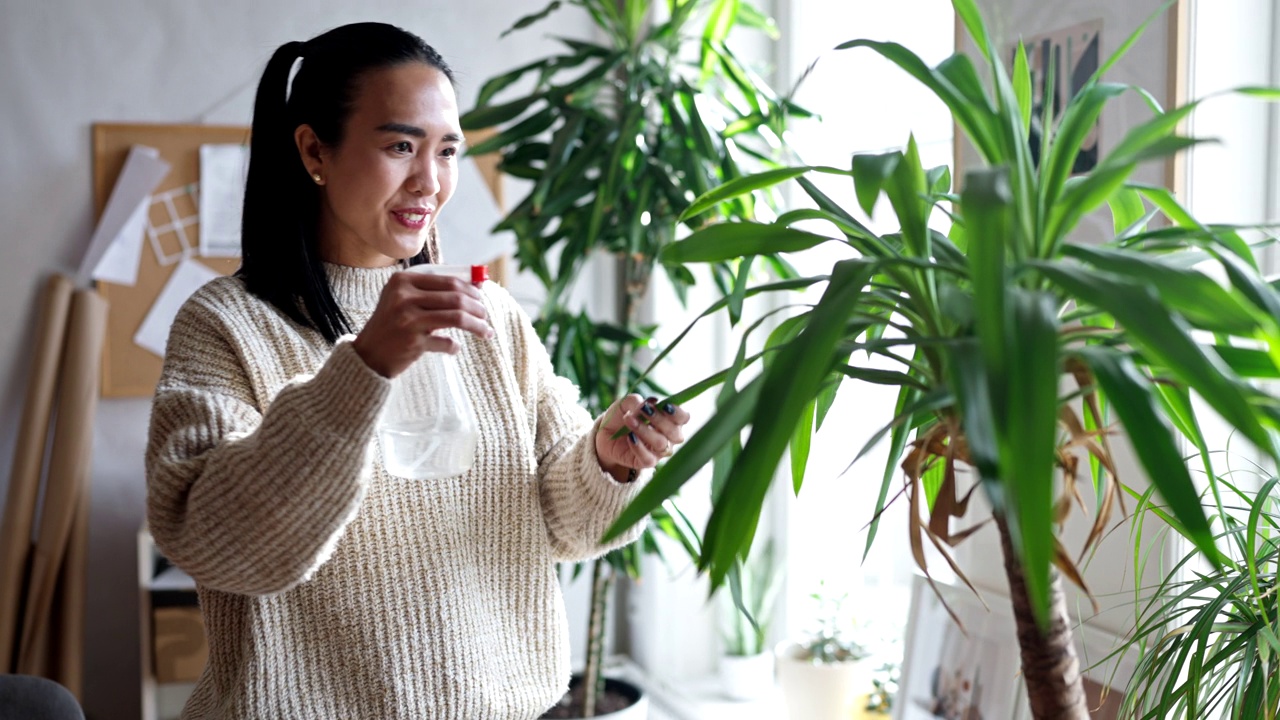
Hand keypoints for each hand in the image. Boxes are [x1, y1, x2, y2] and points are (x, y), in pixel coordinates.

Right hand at [351, 271, 493, 377]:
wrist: (368, 355)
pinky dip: (453, 346)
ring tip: (486, 332)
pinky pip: (446, 343)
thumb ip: (432, 291)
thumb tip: (476, 286)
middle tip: (485, 316)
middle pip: (456, 298)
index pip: (449, 280)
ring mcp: (408, 320)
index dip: (471, 289)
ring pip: (457, 318)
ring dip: (477, 325)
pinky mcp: (412, 342)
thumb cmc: (392, 324)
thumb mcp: (403, 300)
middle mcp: (403, 297)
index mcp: (403, 281)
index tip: (481, 298)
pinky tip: (454, 348)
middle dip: (478, 308)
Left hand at [595, 395, 690, 481]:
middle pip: (675, 433)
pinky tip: (630, 437)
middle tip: (643, 410)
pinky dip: (639, 447)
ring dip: (645, 430)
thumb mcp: (625, 403)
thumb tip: (649, 403)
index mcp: (669, 419)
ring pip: (661, 444)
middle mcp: (668, 437)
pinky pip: (648, 458)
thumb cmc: (621, 416)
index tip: (665, 406)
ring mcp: (659, 451)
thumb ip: (636, 401)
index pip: (683, 418)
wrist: (605, 434)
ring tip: (629, 420)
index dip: (678, 413)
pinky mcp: (646, 462)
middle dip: (660, 420)